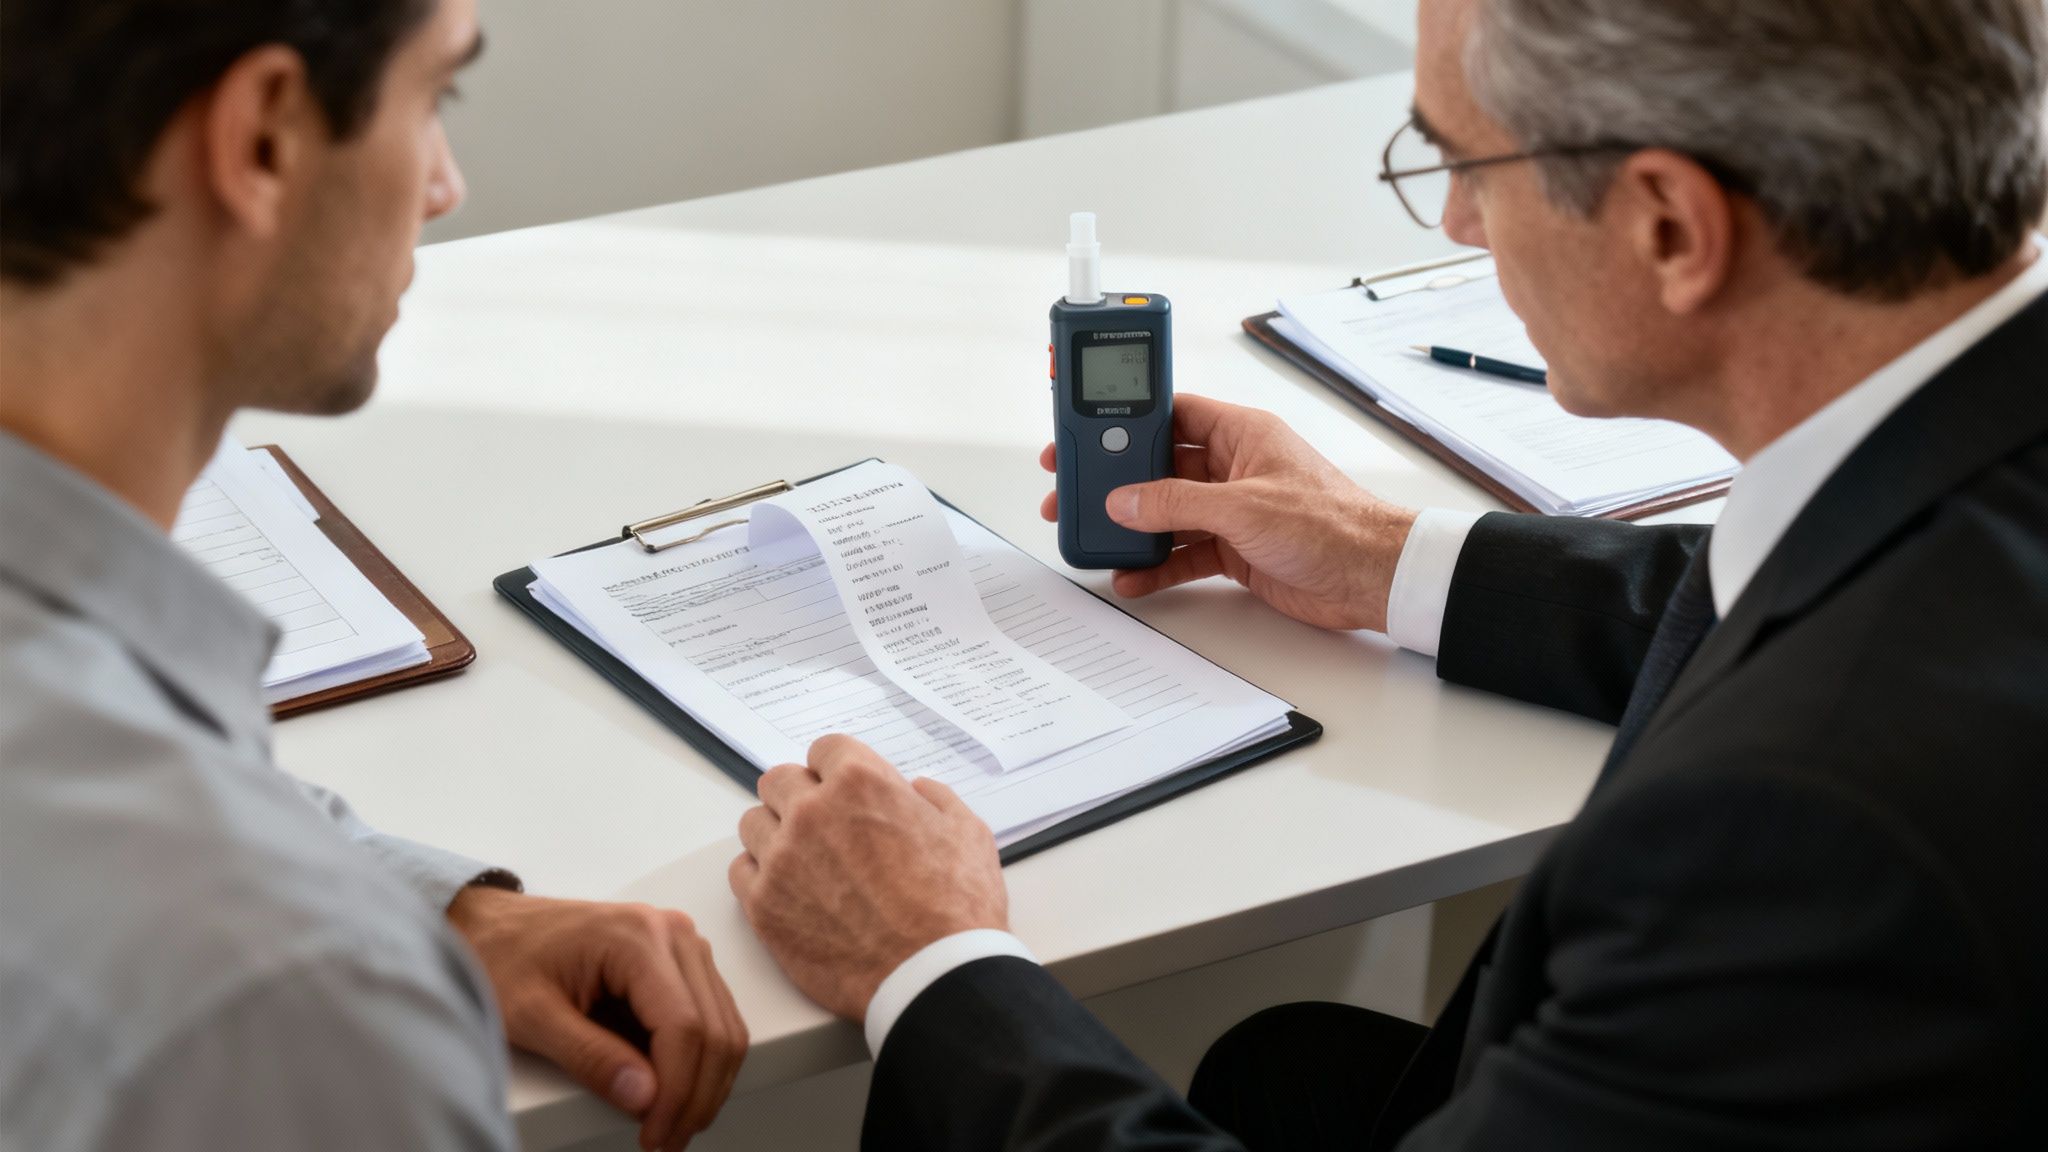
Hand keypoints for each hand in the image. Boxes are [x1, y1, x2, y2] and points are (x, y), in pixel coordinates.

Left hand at [446, 887, 746, 1151]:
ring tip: (671, 1126)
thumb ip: (589, 1057)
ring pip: (724, 1026)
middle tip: (667, 1142)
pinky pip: (711, 1017)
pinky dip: (701, 1063)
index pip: (684, 1027)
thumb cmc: (504, 959)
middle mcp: (673, 935)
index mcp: (638, 939)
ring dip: (706, 1084)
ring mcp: (681, 946)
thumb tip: (645, 1098)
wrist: (495, 926)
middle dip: (697, 1097)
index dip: (677, 1093)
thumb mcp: (532, 1016)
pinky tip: (673, 1093)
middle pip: (715, 1030)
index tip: (655, 1136)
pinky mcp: (680, 962)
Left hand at [728, 734, 1007, 1021]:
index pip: (824, 749)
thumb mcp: (968, 832)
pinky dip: (761, 876)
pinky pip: (741, 872)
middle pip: (779, 780)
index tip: (842, 788)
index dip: (837, 770)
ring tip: (805, 861)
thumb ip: (935, 799)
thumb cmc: (956, 908)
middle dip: (801, 795)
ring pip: (754, 823)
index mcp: (860, 783)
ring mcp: (782, 859)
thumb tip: (916, 791)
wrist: (933, 976)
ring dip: (776, 834)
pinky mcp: (763, 906)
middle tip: (823, 824)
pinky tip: (790, 890)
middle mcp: (811, 812)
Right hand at [1039, 393, 1418, 631]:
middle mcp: (1232, 466)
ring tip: (1091, 534)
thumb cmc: (1331, 523)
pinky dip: (1157, 566)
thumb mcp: (1241, 506)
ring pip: (1167, 512)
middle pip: (1158, 465)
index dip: (1127, 417)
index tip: (1086, 422)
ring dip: (1132, 526)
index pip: (1171, 412)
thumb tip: (1125, 499)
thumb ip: (1176, 502)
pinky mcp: (1235, 548)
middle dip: (1116, 479)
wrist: (1371, 577)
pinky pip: (1183, 553)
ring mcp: (1232, 509)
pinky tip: (1130, 575)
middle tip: (1071, 484)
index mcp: (1240, 433)